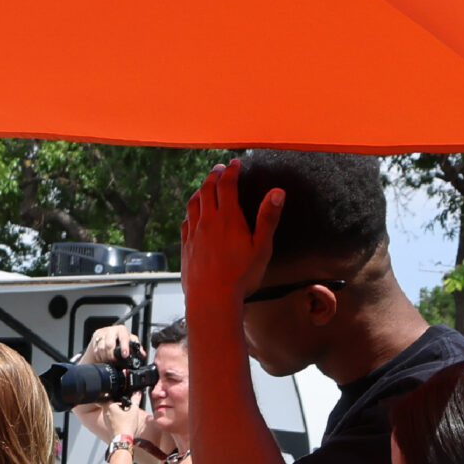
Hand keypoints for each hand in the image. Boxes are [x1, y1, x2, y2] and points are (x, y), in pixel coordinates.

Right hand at [80, 321, 139, 365]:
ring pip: (101, 348)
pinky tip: (103, 357)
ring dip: (105, 357)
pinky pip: (96, 350)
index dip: (124, 347)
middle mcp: (111, 330)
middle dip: (112, 355)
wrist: (105, 337)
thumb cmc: (118, 340)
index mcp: (121, 330)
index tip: (125, 355)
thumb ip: (136, 347)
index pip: (123, 337)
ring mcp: (102, 334)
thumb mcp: (129, 342)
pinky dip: (99, 356)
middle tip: (114, 360)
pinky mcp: (95, 338)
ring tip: (108, 360)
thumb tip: (143, 354)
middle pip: (109, 344)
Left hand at [182, 159, 283, 304]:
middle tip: (220, 168)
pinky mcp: (185, 248)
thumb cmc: (240, 277)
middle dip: (214, 175)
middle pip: (207, 190)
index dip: (231, 171)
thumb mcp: (261, 248)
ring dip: (200, 190)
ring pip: (193, 204)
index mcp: (228, 218)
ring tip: (206, 185)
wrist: (211, 300)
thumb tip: (277, 192)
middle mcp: (207, 222)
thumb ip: (268, 218)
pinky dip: (190, 211)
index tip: (235, 163)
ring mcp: (193, 234)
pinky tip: (193, 213)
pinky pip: (186, 221)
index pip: (227, 185)